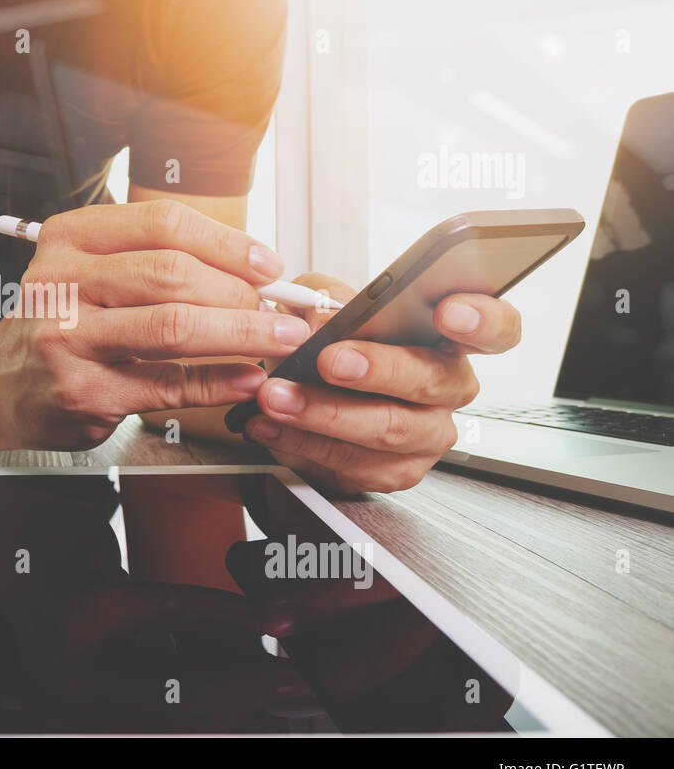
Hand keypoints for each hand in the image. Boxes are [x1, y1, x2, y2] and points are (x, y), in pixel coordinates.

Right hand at [0, 200, 310, 449]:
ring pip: (172, 327)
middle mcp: (62, 283)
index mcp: (69, 239)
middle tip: (280, 310)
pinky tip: (246, 380)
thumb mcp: (90, 273)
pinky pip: (166, 386)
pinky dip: (216, 383)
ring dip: (241, 334)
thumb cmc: (60, 323)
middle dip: (240, 293)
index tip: (268, 264)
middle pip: (171, 273)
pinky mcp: (83, 393)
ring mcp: (68, 340)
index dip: (227, 242)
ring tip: (280, 341)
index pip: (161, 224)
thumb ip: (155, 263)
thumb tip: (252, 271)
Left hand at [246, 272, 521, 494]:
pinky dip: (303, 441)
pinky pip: (353, 460)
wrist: (308, 401)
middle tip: (330, 360)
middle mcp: (449, 386)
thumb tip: (319, 312)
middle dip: (378, 369)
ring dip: (324, 412)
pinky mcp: (398, 471)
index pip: (496, 327)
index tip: (449, 312)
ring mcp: (429, 433)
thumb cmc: (333, 343)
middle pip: (431, 379)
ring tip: (277, 395)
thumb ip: (324, 298)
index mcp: (448, 337)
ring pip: (388, 427)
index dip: (482, 319)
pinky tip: (271, 425)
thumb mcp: (324, 305)